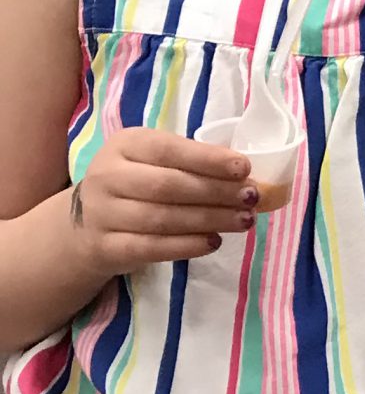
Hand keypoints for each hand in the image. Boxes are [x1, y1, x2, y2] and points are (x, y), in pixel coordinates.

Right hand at [68, 128, 254, 274]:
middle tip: (252, 198)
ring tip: (244, 220)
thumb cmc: (135, 185)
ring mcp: (101, 214)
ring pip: (162, 218)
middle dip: (216, 192)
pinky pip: (150, 248)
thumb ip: (192, 163)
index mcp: (124, 145)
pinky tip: (214, 242)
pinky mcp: (105, 247)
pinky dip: (187, 246)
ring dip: (210, 219)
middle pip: (168, 185)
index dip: (208, 159)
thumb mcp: (154, 162)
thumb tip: (245, 177)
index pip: (168, 149)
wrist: (83, 226)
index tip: (244, 168)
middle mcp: (107, 176)